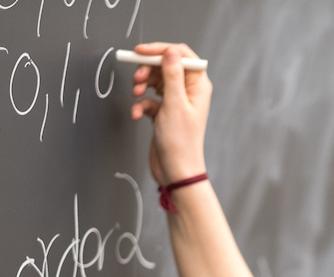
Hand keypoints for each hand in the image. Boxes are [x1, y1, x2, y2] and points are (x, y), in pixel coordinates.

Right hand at [129, 42, 211, 186]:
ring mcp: (175, 102)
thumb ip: (171, 75)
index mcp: (198, 86)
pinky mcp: (163, 112)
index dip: (161, 49)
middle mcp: (188, 91)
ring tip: (136, 94)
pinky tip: (138, 115)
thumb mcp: (174, 104)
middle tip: (136, 79)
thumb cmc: (181, 142)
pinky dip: (140, 105)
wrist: (176, 170)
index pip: (181, 55)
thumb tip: (170, 51)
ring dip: (141, 85)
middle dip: (147, 69)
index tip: (141, 51)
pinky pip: (148, 99)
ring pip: (154, 81)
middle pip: (164, 66)